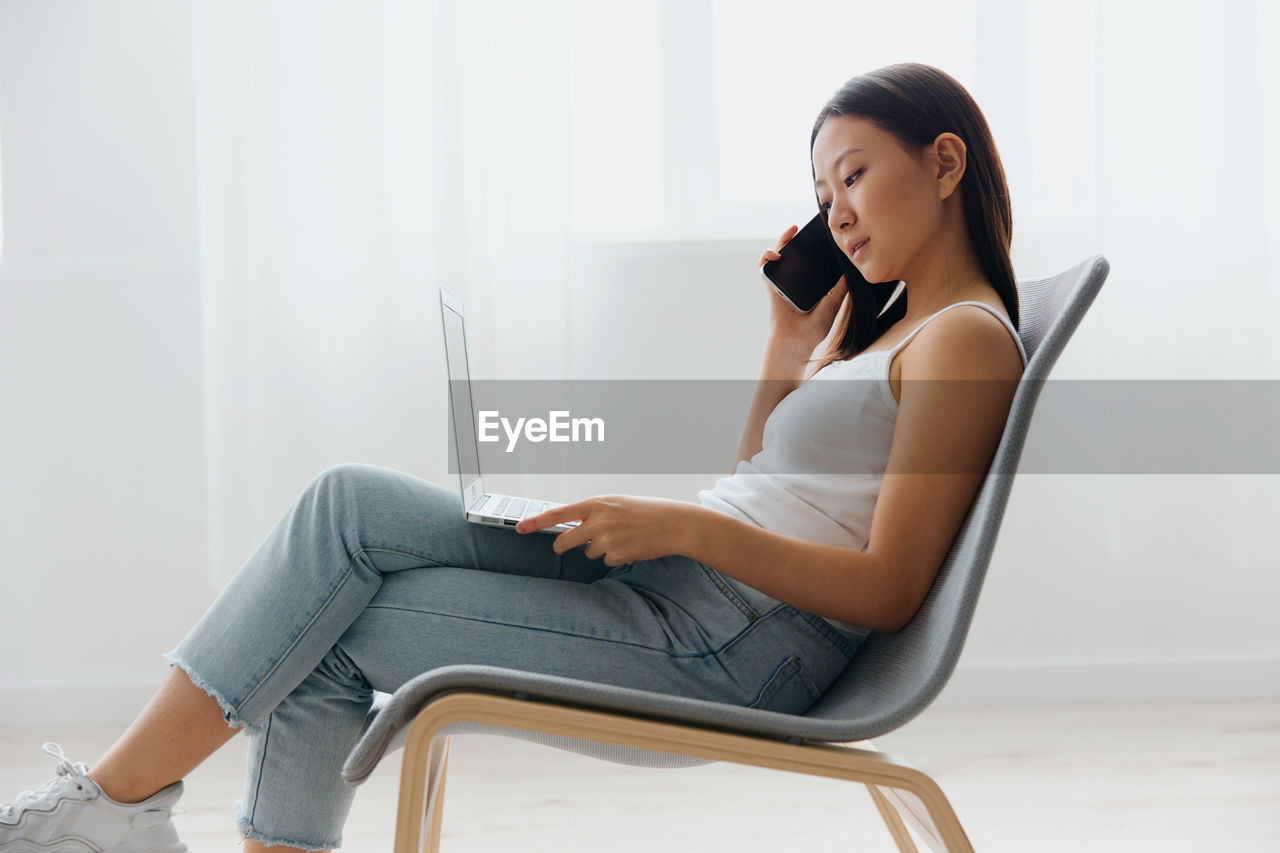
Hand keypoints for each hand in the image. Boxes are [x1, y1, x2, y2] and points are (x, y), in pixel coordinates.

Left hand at [515, 494, 691, 566]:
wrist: (674, 523)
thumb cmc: (645, 511)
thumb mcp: (616, 503)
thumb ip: (594, 513)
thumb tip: (573, 527)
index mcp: (597, 503)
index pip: (559, 513)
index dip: (537, 521)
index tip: (520, 528)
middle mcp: (599, 520)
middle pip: (566, 541)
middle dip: (563, 546)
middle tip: (564, 547)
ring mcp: (607, 539)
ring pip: (588, 552)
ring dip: (600, 548)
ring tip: (622, 537)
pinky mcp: (617, 555)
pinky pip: (606, 560)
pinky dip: (616, 555)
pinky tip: (631, 546)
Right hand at [759, 225, 848, 355]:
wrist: (796, 341)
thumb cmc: (813, 329)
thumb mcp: (833, 304)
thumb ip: (840, 288)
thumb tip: (850, 271)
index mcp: (808, 285)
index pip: (811, 262)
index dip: (814, 248)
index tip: (824, 236)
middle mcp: (794, 282)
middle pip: (795, 255)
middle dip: (799, 240)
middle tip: (809, 228)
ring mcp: (781, 282)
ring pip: (779, 256)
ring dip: (783, 241)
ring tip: (793, 230)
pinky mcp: (770, 285)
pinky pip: (764, 266)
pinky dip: (767, 256)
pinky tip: (776, 252)